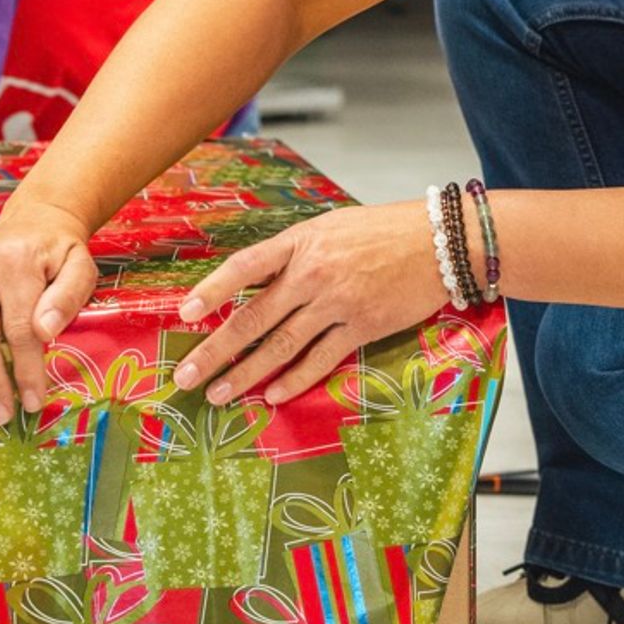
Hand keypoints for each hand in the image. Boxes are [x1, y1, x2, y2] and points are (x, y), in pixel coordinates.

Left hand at [170, 199, 439, 405]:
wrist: (440, 241)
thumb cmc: (384, 231)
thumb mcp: (331, 228)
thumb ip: (296, 254)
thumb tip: (258, 284)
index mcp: (302, 241)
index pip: (245, 266)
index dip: (212, 290)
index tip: (183, 313)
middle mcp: (314, 272)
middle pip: (253, 317)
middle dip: (215, 351)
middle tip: (186, 377)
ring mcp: (338, 302)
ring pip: (281, 345)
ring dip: (246, 374)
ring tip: (219, 395)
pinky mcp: (363, 326)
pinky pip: (321, 359)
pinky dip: (295, 380)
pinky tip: (273, 395)